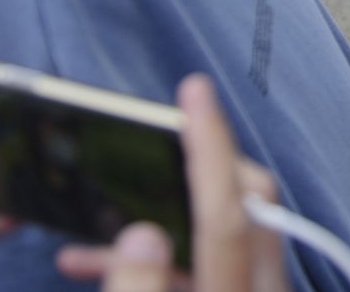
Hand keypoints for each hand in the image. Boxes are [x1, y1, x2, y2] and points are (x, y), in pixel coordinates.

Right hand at [57, 75, 287, 291]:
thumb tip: (141, 234)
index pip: (225, 212)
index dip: (208, 146)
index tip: (195, 89)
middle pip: (245, 202)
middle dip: (203, 160)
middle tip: (158, 136)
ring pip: (232, 226)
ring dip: (174, 210)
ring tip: (110, 212)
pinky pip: (220, 260)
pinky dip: (173, 251)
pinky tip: (103, 259)